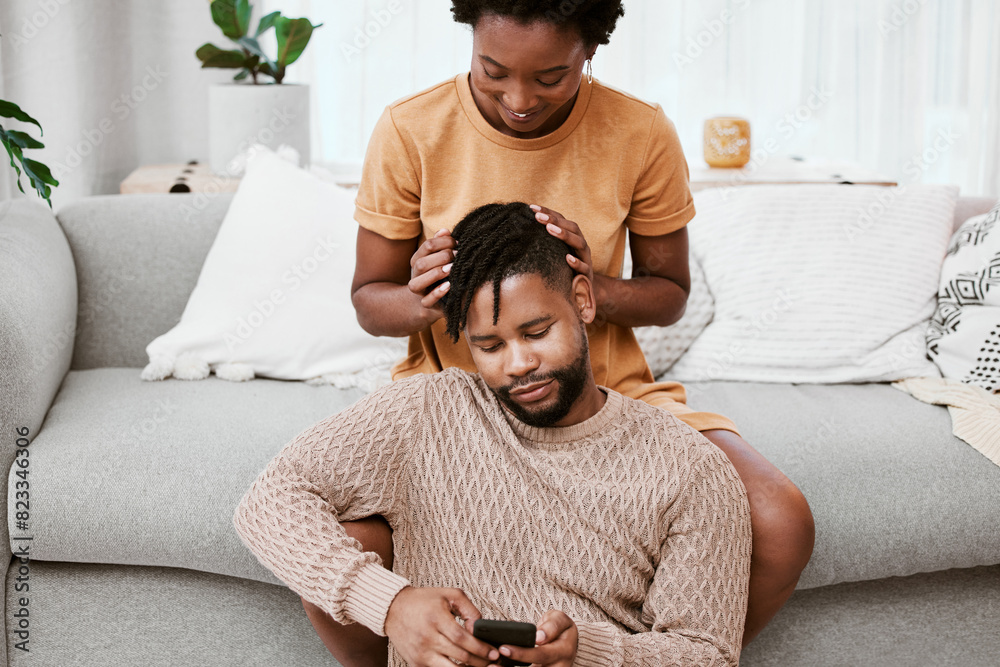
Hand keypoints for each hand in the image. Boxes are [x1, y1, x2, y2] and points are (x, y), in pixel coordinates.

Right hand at [384, 586, 498, 666]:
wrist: (393, 609)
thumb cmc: (423, 601)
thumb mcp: (449, 595)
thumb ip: (469, 609)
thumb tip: (480, 628)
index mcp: (436, 618)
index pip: (462, 638)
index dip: (480, 648)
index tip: (493, 652)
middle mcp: (427, 638)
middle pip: (460, 655)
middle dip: (480, 661)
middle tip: (494, 662)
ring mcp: (420, 653)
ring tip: (480, 666)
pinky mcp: (415, 663)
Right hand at [408, 229, 456, 326]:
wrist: (429, 303)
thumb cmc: (439, 276)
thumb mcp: (439, 259)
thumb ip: (441, 245)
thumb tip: (445, 230)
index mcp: (418, 260)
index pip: (426, 246)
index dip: (442, 242)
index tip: (457, 243)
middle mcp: (415, 275)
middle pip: (421, 264)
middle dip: (440, 257)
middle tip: (457, 255)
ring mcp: (419, 291)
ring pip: (417, 283)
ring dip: (435, 274)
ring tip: (451, 269)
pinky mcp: (426, 305)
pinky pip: (427, 301)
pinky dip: (437, 294)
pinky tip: (449, 286)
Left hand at [494, 610, 576, 666]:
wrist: (565, 642)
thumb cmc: (560, 628)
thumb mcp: (560, 620)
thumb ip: (552, 625)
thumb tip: (539, 637)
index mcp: (564, 651)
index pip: (541, 655)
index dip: (523, 654)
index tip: (504, 648)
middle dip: (511, 664)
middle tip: (494, 655)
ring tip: (492, 666)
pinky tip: (497, 666)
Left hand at [529, 205, 593, 284]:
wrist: (581, 291)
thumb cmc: (562, 269)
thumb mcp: (553, 254)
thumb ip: (542, 242)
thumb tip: (518, 229)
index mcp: (572, 237)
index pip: (561, 220)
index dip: (548, 213)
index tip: (531, 208)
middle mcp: (581, 245)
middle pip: (572, 228)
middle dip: (555, 221)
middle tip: (538, 217)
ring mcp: (586, 259)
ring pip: (580, 243)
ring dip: (565, 235)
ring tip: (550, 230)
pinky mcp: (587, 275)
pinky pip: (584, 268)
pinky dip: (577, 263)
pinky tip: (567, 259)